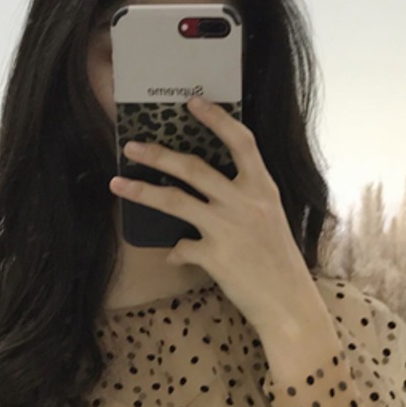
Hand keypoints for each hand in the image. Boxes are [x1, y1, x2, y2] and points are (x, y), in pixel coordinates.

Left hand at [108, 95, 320, 333]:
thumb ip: (243, 202)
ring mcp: (227, 228)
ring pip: (175, 200)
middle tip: (132, 146)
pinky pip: (181, 247)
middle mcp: (244, 202)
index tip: (192, 102)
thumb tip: (209, 198)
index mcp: (263, 189)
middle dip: (158, 154)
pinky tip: (176, 256)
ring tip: (117, 184)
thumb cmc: (279, 263)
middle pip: (194, 167)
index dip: (216, 119)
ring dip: (142, 191)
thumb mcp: (270, 220)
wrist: (288, 304)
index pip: (241, 141)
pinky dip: (175, 252)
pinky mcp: (213, 256)